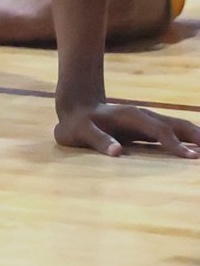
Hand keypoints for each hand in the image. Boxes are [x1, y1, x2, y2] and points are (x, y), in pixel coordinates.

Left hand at [55, 102, 199, 157]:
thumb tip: (117, 152)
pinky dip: (191, 141)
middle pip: (177, 124)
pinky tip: (198, 152)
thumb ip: (97, 140)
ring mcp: (149, 121)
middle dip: (197, 137)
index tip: (191, 158)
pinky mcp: (150, 128)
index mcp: (130, 116)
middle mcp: (144, 116)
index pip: (159, 130)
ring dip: (197, 138)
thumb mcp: (80, 131)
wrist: (78, 107)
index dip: (175, 143)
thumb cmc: (77, 123)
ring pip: (179, 127)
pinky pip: (175, 133)